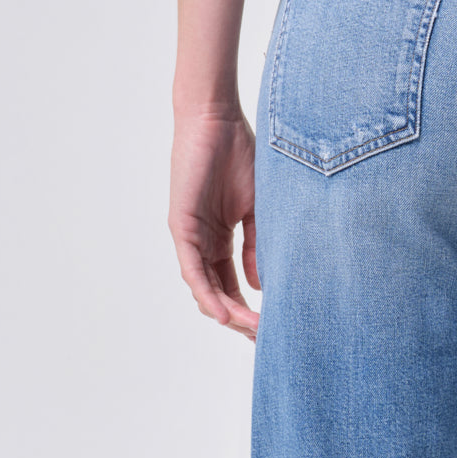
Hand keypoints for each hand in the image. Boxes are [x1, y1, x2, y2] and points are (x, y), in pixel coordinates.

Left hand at [168, 104, 260, 341]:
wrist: (217, 119)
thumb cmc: (240, 152)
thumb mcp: (258, 207)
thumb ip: (258, 244)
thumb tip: (262, 285)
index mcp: (222, 237)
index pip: (234, 282)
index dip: (251, 306)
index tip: (274, 324)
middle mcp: (204, 242)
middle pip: (219, 292)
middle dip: (240, 319)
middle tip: (265, 338)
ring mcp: (191, 237)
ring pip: (205, 288)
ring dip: (227, 313)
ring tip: (252, 330)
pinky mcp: (182, 228)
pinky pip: (194, 271)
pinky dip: (208, 294)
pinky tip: (225, 313)